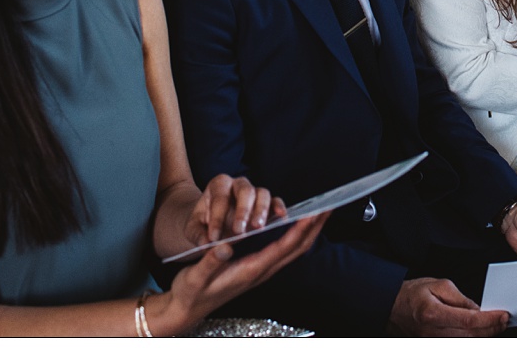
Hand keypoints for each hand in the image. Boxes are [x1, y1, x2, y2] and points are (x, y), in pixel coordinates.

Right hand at [158, 210, 327, 334]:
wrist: (186, 310)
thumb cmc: (191, 292)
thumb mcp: (196, 276)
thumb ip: (211, 261)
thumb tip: (226, 245)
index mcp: (251, 270)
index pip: (283, 247)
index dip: (300, 229)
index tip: (314, 212)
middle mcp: (261, 271)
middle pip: (297, 248)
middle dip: (314, 228)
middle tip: (330, 207)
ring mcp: (261, 271)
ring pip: (293, 250)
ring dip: (309, 231)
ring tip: (321, 212)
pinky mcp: (256, 268)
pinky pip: (283, 251)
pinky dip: (296, 236)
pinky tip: (298, 226)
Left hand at [186, 174, 279, 246]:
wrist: (213, 223)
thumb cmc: (203, 224)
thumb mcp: (194, 229)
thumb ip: (198, 235)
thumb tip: (206, 244)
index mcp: (218, 185)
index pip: (220, 198)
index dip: (217, 218)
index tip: (214, 237)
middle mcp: (238, 184)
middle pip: (245, 190)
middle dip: (242, 211)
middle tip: (239, 231)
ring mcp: (254, 192)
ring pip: (262, 193)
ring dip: (261, 210)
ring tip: (257, 228)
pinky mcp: (266, 202)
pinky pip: (275, 200)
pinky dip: (279, 207)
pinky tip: (281, 218)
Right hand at [387, 277, 508, 336]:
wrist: (392, 306)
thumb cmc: (413, 294)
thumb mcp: (437, 285)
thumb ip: (460, 298)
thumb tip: (478, 310)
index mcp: (433, 314)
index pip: (469, 321)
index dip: (489, 320)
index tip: (503, 315)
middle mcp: (433, 332)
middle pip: (470, 336)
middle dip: (492, 329)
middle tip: (505, 320)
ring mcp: (433, 341)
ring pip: (466, 343)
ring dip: (484, 336)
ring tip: (496, 325)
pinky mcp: (434, 344)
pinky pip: (458, 344)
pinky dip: (472, 339)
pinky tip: (482, 332)